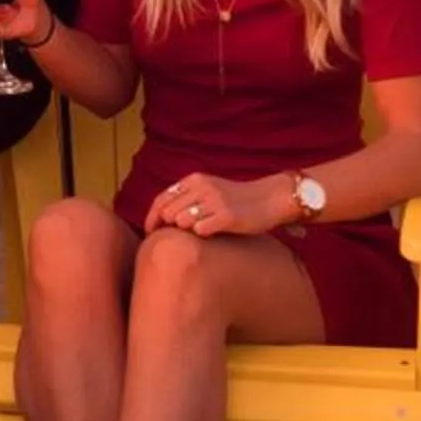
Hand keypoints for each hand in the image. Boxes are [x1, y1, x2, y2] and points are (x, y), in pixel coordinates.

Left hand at [143, 172, 291, 239]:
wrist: (270, 198)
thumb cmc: (238, 199)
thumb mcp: (209, 189)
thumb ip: (188, 197)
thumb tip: (162, 214)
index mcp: (195, 180)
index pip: (162, 199)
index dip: (151, 217)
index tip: (149, 231)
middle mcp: (202, 188)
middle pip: (168, 212)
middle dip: (166, 227)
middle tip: (170, 239)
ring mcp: (214, 201)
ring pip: (181, 220)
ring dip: (184, 231)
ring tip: (196, 235)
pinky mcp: (227, 216)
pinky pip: (200, 230)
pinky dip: (200, 235)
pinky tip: (210, 235)